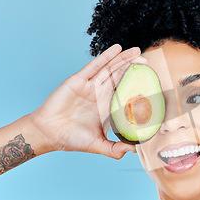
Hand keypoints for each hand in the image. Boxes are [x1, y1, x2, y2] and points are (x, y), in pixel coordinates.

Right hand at [29, 44, 144, 158]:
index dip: (137, 86)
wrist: (48, 133)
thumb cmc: (71, 139)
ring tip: (137, 51)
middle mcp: (100, 94)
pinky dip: (106, 56)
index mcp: (106, 107)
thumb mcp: (98, 145)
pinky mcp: (79, 80)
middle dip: (133, 68)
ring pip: (110, 69)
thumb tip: (134, 151)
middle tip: (147, 60)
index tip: (151, 81)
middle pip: (120, 77)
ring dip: (123, 59)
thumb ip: (115, 150)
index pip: (125, 92)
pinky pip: (94, 66)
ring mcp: (90, 86)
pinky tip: (116, 48)